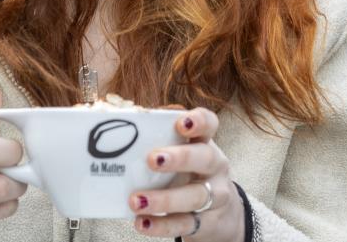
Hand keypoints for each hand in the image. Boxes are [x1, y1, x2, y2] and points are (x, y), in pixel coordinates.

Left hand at [131, 108, 243, 239]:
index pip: (210, 125)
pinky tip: (143, 223)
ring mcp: (215, 196)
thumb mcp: (184, 155)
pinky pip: (185, 224)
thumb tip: (125, 125)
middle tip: (152, 159)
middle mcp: (215, 167)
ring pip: (196, 196)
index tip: (181, 122)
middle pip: (205, 158)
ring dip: (164, 199)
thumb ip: (161, 140)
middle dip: (180, 158)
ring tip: (137, 200)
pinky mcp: (207, 223)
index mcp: (205, 144)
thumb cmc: (190, 176)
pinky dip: (162, 225)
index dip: (199, 121)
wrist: (221, 215)